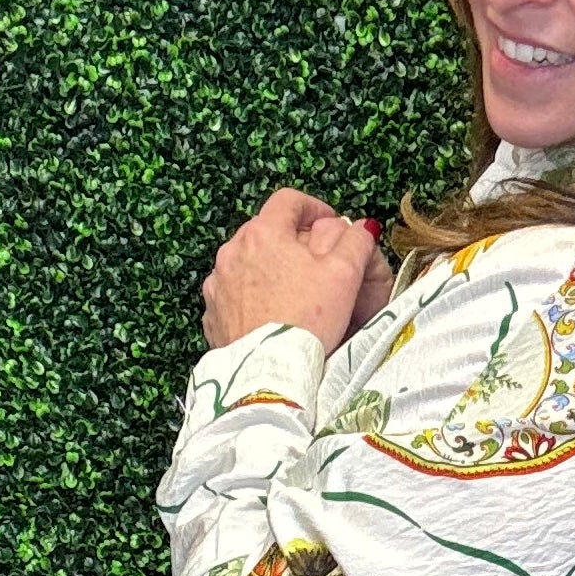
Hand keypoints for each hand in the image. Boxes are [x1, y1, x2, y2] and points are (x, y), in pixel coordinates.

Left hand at [200, 190, 386, 355]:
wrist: (268, 375)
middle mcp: (233, 252)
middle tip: (316, 263)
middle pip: (266, 231)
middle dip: (292, 241)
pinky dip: (251, 298)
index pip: (289, 201)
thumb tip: (361, 228)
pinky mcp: (212, 314)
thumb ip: (355, 243)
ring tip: (292, 293)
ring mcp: (218, 284)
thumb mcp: (344, 275)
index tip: (329, 222)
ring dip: (269, 269)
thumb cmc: (306, 322)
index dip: (314, 207)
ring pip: (248, 263)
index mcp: (263, 233)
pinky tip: (270, 316)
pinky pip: (234, 295)